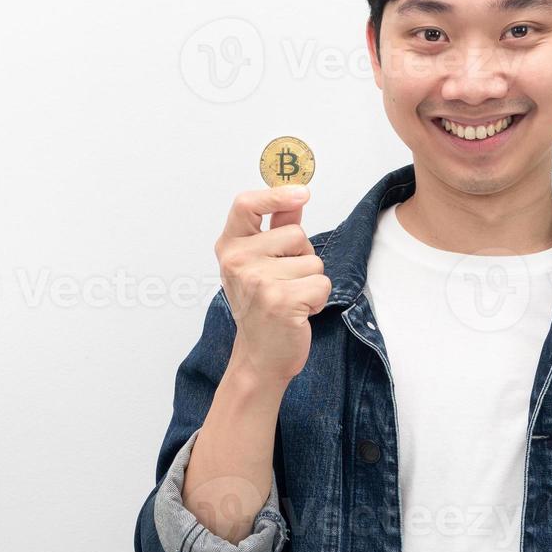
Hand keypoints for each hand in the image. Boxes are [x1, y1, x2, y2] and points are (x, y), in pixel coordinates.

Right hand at [214, 185, 330, 385]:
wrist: (259, 357)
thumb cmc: (261, 309)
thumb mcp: (261, 265)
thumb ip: (277, 228)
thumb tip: (295, 197)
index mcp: (230, 247)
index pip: (246, 205)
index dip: (275, 195)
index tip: (302, 193)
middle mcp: (238, 261)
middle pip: (297, 234)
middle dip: (303, 257)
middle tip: (284, 282)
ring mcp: (258, 281)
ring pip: (313, 261)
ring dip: (311, 282)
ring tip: (290, 299)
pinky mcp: (281, 301)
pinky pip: (321, 283)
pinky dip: (318, 300)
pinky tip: (298, 313)